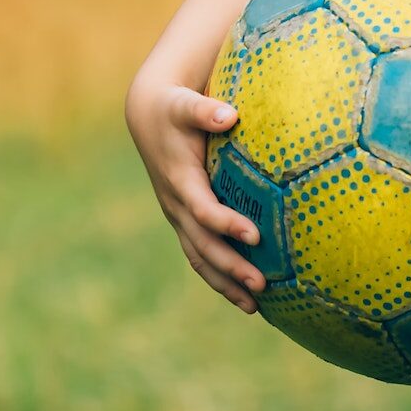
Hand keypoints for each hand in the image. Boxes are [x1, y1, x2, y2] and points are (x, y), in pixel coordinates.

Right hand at [126, 81, 265, 313]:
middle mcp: (176, 205)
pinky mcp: (185, 219)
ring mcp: (179, 216)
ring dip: (225, 282)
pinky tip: (244, 294)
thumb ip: (205, 110)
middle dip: (230, 267)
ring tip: (255, 306)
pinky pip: (200, 253)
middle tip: (262, 286)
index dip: (226, 224)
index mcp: (180, 180)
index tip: (255, 237)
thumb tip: (229, 116)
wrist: (149, 116)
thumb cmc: (175, 107)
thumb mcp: (187, 104)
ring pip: (199, 257)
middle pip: (202, 244)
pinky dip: (219, 275)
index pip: (203, 209)